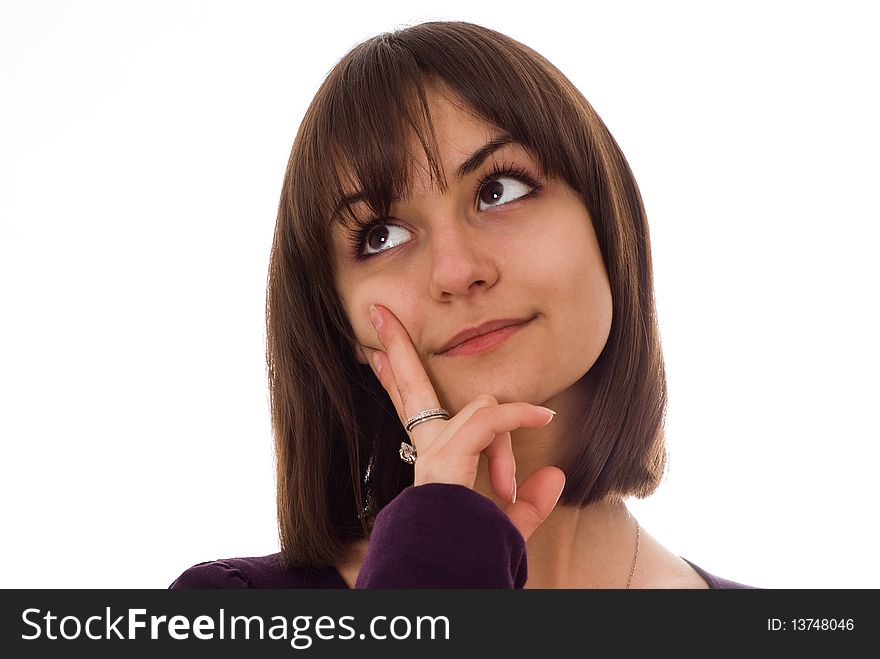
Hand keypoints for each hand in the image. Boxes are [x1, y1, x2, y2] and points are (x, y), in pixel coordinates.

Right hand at [365, 303, 565, 541]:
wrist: (450, 578)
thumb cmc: (473, 554)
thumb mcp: (507, 525)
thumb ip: (528, 502)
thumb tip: (555, 474)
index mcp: (433, 460)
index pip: (414, 410)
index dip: (394, 380)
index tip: (374, 356)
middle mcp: (427, 450)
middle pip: (409, 387)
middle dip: (397, 347)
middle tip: (379, 313)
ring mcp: (433, 451)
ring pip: (477, 406)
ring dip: (508, 433)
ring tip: (515, 470)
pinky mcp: (447, 455)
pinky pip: (489, 419)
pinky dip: (519, 417)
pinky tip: (543, 418)